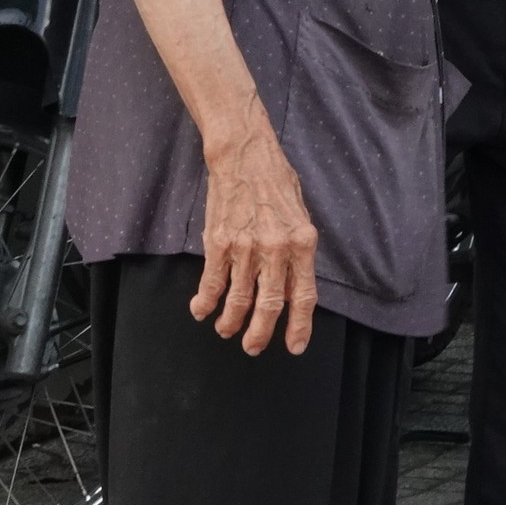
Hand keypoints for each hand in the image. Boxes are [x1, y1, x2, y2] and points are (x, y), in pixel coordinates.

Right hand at [192, 97, 319, 355]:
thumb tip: (290, 289)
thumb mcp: (299, 216)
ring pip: (238, 300)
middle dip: (260, 334)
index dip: (299, 326)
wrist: (245, 156)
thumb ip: (297, 253)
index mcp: (303, 242)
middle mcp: (277, 249)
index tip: (295, 347)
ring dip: (230, 321)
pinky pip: (211, 283)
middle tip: (253, 348)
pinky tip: (201, 310)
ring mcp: (246, 247)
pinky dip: (205, 302)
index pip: (304, 295)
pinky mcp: (219, 242)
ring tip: (226, 330)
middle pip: (269, 306)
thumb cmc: (276, 183)